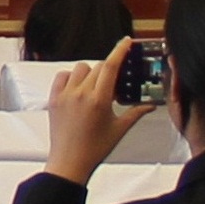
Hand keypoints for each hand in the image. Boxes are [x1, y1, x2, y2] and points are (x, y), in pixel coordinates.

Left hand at [44, 43, 153, 179]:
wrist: (70, 161)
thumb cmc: (95, 148)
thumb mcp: (119, 129)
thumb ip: (136, 113)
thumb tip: (150, 105)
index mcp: (99, 100)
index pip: (110, 66)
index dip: (119, 51)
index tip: (126, 42)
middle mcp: (81, 93)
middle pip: (98, 68)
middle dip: (108, 72)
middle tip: (113, 86)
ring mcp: (65, 94)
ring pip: (80, 69)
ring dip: (90, 74)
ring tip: (95, 89)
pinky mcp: (54, 98)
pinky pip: (62, 76)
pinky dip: (71, 77)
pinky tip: (78, 89)